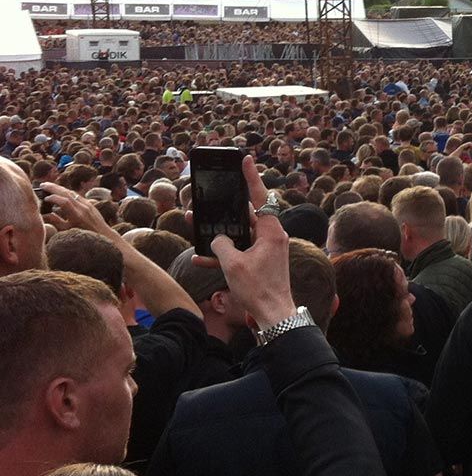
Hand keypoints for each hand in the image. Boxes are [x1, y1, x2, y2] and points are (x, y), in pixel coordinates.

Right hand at [40, 183, 116, 237]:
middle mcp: (83, 208)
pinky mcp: (90, 204)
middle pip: (68, 193)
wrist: (103, 234)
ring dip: (60, 188)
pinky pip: (77, 195)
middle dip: (54, 188)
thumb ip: (55, 221)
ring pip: (73, 193)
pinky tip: (61, 192)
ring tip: (49, 186)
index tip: (45, 198)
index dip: (53, 198)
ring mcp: (88, 204)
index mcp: (77, 216)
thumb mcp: (67, 230)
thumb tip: (43, 215)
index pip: (64, 201)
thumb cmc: (83, 235)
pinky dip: (68, 192)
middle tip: (43, 185)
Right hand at [207, 156, 296, 330]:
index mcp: (271, 232)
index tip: (245, 159)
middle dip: (224, 209)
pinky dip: (222, 254)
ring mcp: (265, 250)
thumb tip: (218, 239)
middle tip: (208, 197)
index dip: (251, 177)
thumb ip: (221, 245)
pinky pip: (239, 252)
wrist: (273, 316)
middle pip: (245, 215)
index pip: (261, 197)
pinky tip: (199, 258)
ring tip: (194, 224)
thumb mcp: (233, 264)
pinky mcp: (259, 263)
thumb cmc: (258, 289)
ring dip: (218, 233)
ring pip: (238, 234)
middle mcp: (270, 237)